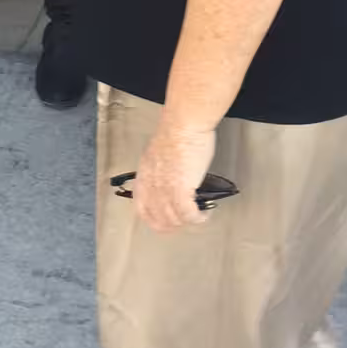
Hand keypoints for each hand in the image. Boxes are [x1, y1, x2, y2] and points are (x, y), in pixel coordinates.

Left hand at [130, 116, 218, 234]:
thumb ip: (161, 168)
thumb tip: (171, 176)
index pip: (141, 207)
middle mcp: (151, 185)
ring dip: (186, 222)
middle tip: (184, 222)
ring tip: (198, 216)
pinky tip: (205, 214)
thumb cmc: (177, 128)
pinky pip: (188, 215)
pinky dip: (198, 218)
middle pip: (156, 219)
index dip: (153, 219)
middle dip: (171, 226)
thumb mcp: (160, 151)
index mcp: (145, 175)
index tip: (165, 220)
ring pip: (173, 220)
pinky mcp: (181, 190)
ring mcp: (165, 189)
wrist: (185, 122)